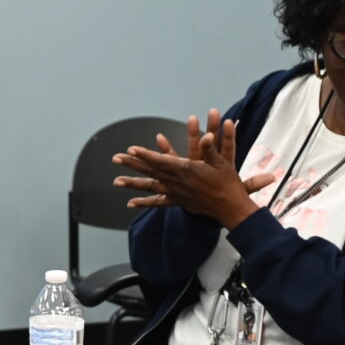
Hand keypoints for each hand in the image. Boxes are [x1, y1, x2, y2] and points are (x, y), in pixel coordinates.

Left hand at [114, 109, 272, 227]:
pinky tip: (131, 203)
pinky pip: (158, 202)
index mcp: (185, 170)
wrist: (229, 207)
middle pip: (150, 171)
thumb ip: (210, 149)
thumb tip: (207, 136)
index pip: (161, 161)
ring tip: (116, 181)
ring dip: (132, 183)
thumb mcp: (221, 162)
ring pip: (150, 186)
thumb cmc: (226, 183)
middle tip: (116, 158)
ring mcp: (175, 193)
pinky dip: (144, 203)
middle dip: (132, 164)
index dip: (145, 155)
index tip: (131, 150)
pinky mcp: (177, 201)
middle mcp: (177, 182)